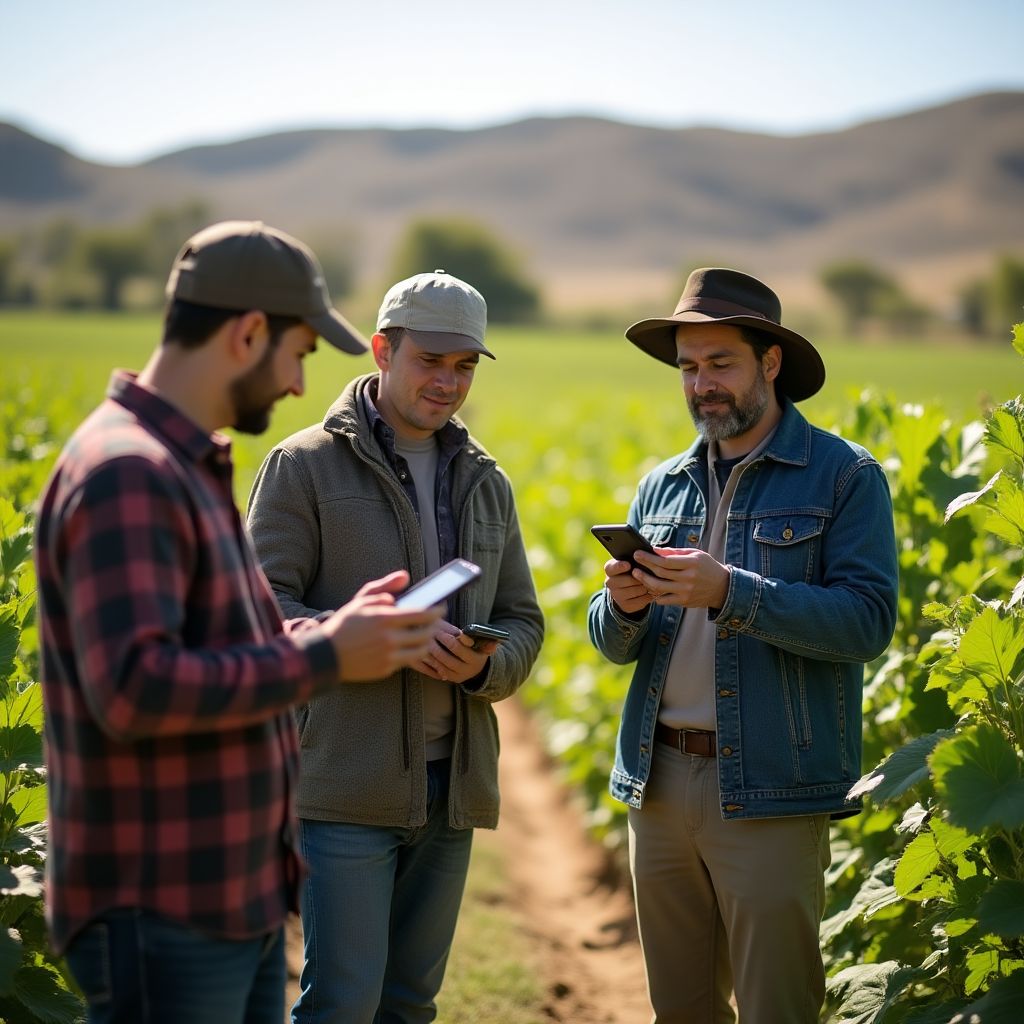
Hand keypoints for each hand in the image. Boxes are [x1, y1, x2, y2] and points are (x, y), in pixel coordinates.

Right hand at [321, 571, 443, 681]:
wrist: (325, 655)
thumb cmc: (344, 624)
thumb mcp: (361, 599)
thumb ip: (384, 586)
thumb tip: (405, 577)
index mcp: (384, 618)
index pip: (422, 615)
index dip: (436, 611)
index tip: (442, 607)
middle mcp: (388, 639)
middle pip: (425, 634)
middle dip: (434, 626)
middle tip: (435, 621)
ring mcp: (388, 657)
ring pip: (420, 651)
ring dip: (426, 641)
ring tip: (425, 634)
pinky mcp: (385, 670)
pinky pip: (406, 661)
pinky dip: (410, 652)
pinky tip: (408, 644)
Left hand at [414, 620, 496, 684]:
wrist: (477, 670)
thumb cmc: (479, 652)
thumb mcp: (485, 648)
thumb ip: (488, 644)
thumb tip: (494, 643)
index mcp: (475, 661)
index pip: (459, 649)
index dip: (449, 639)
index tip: (440, 630)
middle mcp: (466, 671)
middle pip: (447, 657)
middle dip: (438, 644)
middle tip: (430, 633)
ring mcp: (456, 676)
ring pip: (440, 664)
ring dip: (431, 652)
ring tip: (424, 641)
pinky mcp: (449, 679)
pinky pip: (436, 670)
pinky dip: (430, 661)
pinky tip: (423, 651)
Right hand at [603, 558, 655, 614]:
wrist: (628, 588)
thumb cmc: (633, 569)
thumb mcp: (631, 562)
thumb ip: (635, 559)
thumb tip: (645, 557)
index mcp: (610, 569)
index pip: (611, 568)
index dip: (619, 566)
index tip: (628, 565)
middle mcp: (610, 583)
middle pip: (627, 580)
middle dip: (639, 577)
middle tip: (648, 574)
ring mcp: (616, 596)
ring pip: (636, 590)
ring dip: (646, 586)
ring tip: (651, 582)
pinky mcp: (625, 606)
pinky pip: (641, 601)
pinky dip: (649, 596)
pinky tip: (650, 591)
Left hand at [632, 548, 729, 608]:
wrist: (722, 587)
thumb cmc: (706, 567)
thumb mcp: (695, 554)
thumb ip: (675, 552)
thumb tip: (655, 549)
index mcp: (692, 563)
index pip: (666, 561)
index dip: (649, 557)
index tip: (638, 553)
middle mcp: (689, 578)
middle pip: (660, 573)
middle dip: (644, 566)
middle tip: (634, 561)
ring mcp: (686, 591)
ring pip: (659, 587)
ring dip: (645, 580)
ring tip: (636, 574)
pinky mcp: (684, 601)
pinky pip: (664, 599)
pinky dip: (654, 594)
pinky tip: (647, 587)